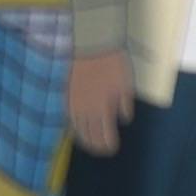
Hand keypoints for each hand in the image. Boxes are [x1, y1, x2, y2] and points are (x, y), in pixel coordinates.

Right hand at [65, 44, 130, 161]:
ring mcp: (76, 102)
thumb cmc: (113, 63)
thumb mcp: (126, 84)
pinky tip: (77, 128)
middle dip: (96, 145)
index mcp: (104, 108)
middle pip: (90, 135)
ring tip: (89, 144)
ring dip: (84, 139)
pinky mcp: (69, 94)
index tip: (112, 148)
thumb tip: (124, 119)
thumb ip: (124, 105)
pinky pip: (70, 116)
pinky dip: (74, 125)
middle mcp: (88, 109)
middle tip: (101, 150)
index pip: (105, 135)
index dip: (108, 145)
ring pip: (78, 128)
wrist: (94, 45)